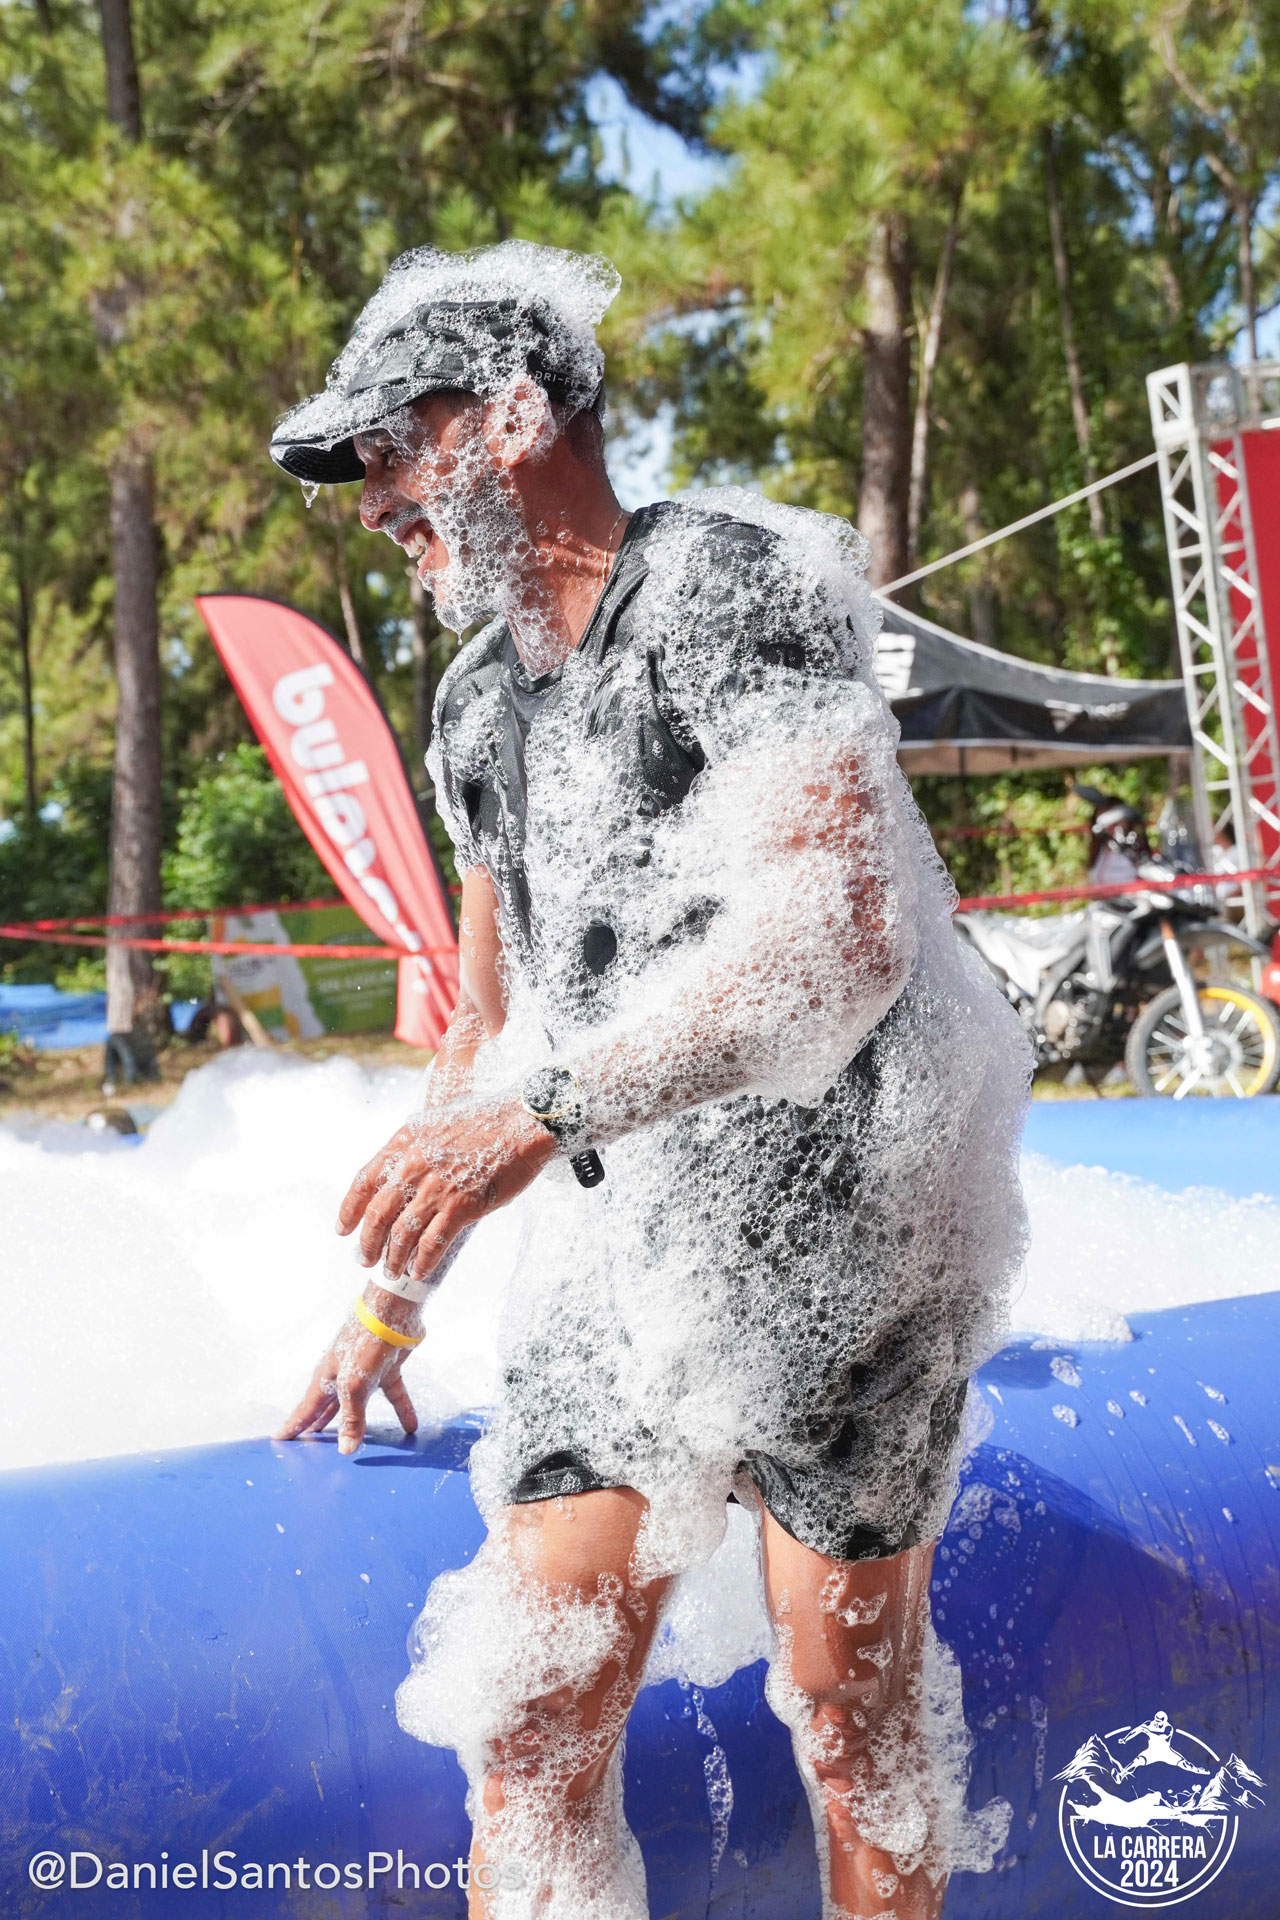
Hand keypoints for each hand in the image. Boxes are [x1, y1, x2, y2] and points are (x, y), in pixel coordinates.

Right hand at [274, 1289, 420, 1455]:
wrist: (393, 1312)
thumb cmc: (365, 1343)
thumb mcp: (355, 1385)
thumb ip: (352, 1418)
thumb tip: (346, 1450)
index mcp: (327, 1380)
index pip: (306, 1409)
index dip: (293, 1425)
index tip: (278, 1439)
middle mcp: (342, 1377)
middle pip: (328, 1408)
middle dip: (319, 1426)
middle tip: (308, 1444)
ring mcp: (365, 1373)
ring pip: (358, 1405)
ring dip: (356, 1423)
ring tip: (351, 1443)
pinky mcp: (387, 1369)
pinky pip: (394, 1396)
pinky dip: (402, 1411)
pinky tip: (410, 1427)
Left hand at [337, 1094, 555, 1285]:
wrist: (522, 1123)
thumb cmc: (485, 1120)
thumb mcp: (436, 1123)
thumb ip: (415, 1147)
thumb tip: (401, 1169)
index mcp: (404, 1143)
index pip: (363, 1182)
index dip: (348, 1210)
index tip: (342, 1229)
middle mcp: (413, 1166)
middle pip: (377, 1215)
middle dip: (367, 1244)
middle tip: (363, 1259)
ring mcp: (436, 1188)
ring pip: (401, 1235)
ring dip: (393, 1259)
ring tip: (391, 1272)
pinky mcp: (461, 1207)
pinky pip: (432, 1243)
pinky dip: (422, 1262)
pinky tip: (418, 1272)